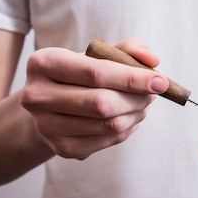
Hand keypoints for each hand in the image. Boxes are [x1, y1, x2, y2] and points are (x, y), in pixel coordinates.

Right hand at [21, 38, 168, 159]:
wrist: (51, 106)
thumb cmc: (80, 74)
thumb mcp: (98, 54)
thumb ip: (127, 49)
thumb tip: (152, 61)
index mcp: (43, 63)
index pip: (95, 72)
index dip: (133, 78)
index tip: (161, 82)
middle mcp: (36, 96)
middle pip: (102, 103)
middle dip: (137, 99)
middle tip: (154, 94)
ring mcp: (46, 126)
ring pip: (108, 124)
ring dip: (136, 114)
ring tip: (144, 104)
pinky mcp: (61, 148)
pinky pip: (108, 140)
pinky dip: (128, 129)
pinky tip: (130, 117)